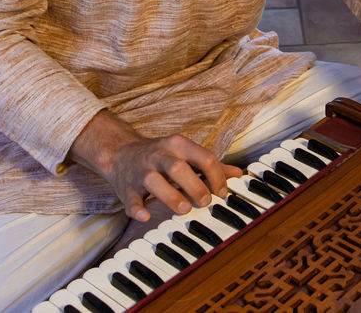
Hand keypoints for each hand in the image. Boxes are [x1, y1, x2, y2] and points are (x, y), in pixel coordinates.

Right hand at [70, 110, 242, 221]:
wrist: (121, 153)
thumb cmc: (161, 156)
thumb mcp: (186, 154)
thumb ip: (211, 164)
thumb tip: (238, 173)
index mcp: (178, 145)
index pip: (204, 157)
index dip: (217, 177)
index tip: (223, 194)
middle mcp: (160, 155)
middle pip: (178, 167)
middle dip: (195, 186)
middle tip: (206, 202)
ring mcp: (142, 171)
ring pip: (154, 181)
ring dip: (171, 196)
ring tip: (184, 209)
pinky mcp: (127, 187)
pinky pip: (131, 199)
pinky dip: (137, 208)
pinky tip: (146, 216)